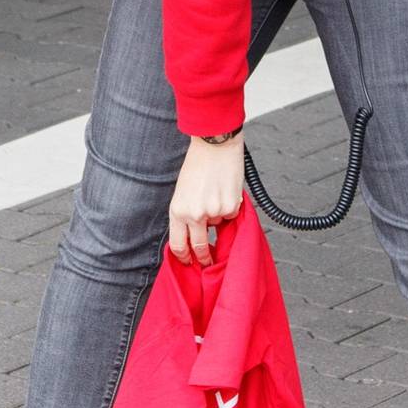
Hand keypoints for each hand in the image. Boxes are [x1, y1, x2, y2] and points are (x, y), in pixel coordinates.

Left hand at [168, 133, 245, 267]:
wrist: (215, 145)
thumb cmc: (197, 165)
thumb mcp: (182, 192)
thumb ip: (186, 214)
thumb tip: (192, 235)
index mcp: (177, 211)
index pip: (178, 245)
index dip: (184, 257)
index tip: (189, 262)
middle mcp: (194, 215)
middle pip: (199, 246)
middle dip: (204, 256)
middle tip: (208, 260)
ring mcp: (214, 212)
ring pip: (217, 225)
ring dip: (217, 216)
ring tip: (214, 193)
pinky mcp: (231, 208)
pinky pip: (230, 215)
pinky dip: (229, 207)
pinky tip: (225, 190)